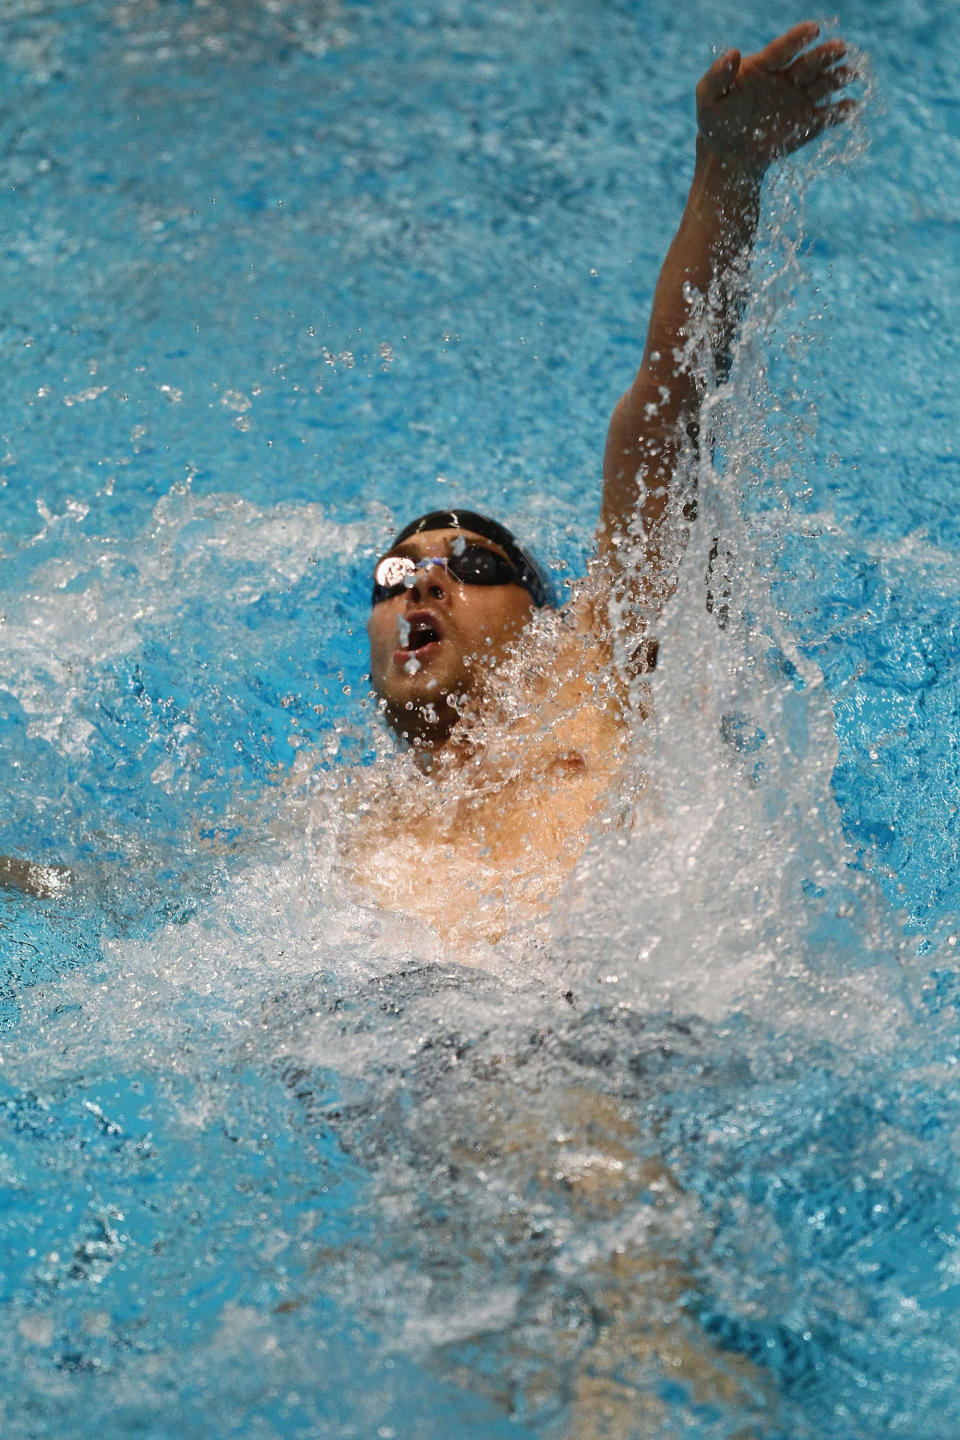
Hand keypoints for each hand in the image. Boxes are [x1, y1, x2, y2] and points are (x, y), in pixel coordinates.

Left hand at [696, 22, 858, 169]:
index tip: (814, 29)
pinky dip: (840, 112)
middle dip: (825, 56)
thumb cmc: (717, 122)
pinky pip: (828, 115)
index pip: (783, 50)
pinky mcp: (809, 122)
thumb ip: (717, 76)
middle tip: (840, 48)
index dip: (798, 39)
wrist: (729, 154)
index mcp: (765, 66)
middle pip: (809, 64)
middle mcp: (787, 78)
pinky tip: (851, 106)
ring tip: (852, 72)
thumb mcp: (708, 99)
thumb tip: (733, 54)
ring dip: (838, 77)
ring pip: (823, 84)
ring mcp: (800, 99)